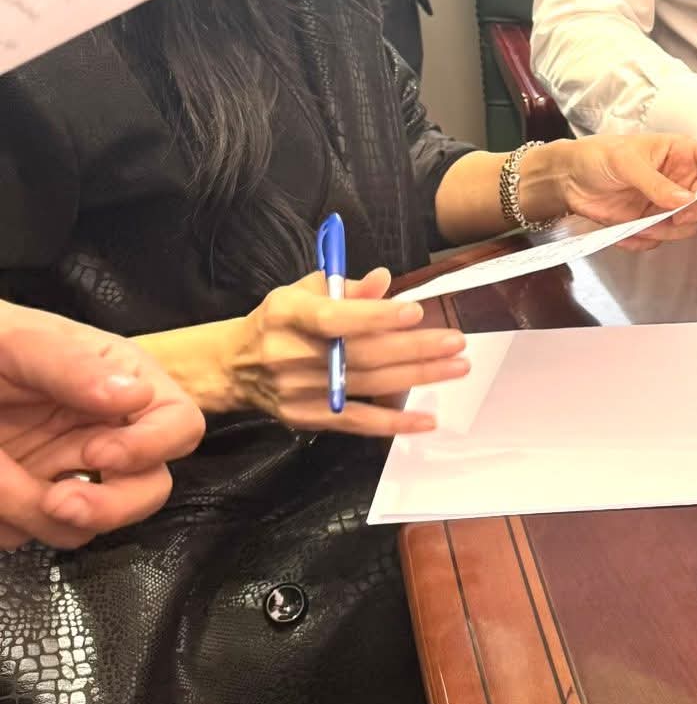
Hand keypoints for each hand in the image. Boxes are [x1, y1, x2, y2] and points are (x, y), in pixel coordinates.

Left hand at [0, 303, 203, 550]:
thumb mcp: (23, 343)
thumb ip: (75, 366)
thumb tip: (135, 395)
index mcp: (122, 384)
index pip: (179, 425)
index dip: (151, 447)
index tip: (99, 454)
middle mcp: (107, 433)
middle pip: (149, 490)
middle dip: (109, 507)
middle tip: (59, 503)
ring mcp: (70, 473)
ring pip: (87, 527)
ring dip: (33, 510)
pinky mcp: (32, 503)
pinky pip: (31, 533)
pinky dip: (6, 517)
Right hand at [222, 269, 469, 436]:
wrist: (234, 366)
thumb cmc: (278, 321)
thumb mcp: (302, 291)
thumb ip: (346, 287)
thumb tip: (384, 280)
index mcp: (288, 314)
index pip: (334, 318)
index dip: (375, 317)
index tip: (415, 312)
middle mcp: (291, 354)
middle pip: (360, 354)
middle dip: (413, 348)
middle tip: (455, 342)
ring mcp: (300, 391)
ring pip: (367, 386)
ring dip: (417, 377)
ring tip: (456, 367)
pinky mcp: (308, 418)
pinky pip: (357, 423)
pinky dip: (394, 423)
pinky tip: (427, 419)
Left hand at [534, 133, 696, 235]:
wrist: (567, 180)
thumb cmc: (597, 157)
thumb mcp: (625, 162)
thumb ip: (655, 182)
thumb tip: (685, 201)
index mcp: (679, 153)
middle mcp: (679, 179)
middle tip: (678, 217)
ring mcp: (666, 203)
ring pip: (687, 225)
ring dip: (668, 231)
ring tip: (641, 227)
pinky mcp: (649, 223)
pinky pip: (660, 239)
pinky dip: (644, 241)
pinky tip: (624, 234)